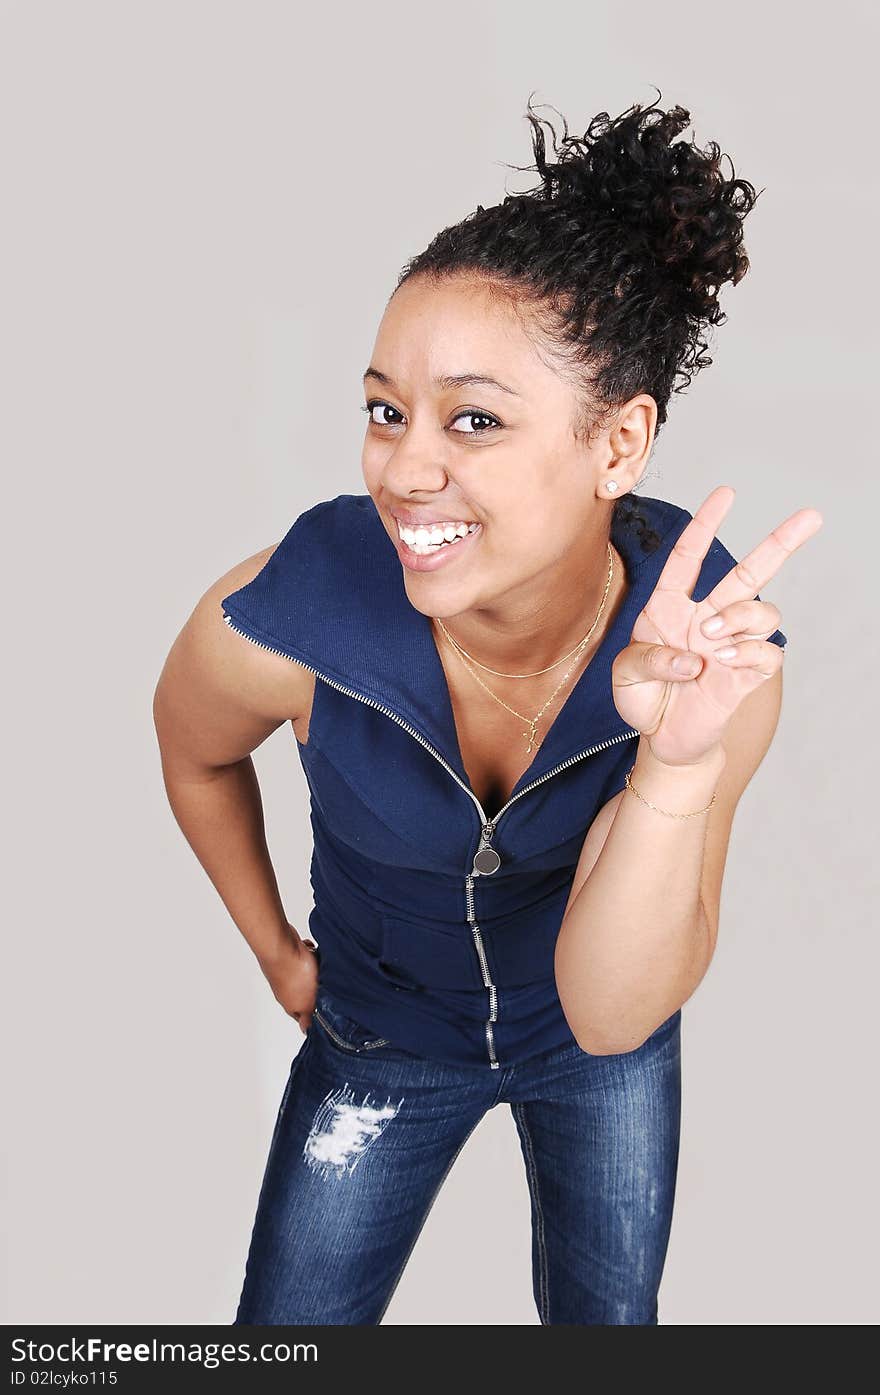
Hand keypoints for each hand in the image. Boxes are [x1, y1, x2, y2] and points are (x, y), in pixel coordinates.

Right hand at [259, 924, 319, 1031]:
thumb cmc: (293, 974)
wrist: (280, 945)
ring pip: (309, 974)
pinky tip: (311, 951)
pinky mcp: (290, 957)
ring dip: (317, 969)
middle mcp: (287, 991)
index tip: (329, 1011)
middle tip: (328, 983)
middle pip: (309, 993)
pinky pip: (306, 957)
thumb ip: (309, 1017)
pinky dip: (310, 954)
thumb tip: (306, 1030)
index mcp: (291, 1005)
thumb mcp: (307, 1002)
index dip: (317, 1015)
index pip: (304, 1017)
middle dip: (320, 987)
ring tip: (320, 965)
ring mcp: (288, 973)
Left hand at [610, 485, 822, 767]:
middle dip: (781, 543)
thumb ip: (647, 660)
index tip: (726, 494)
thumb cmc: (642, 700)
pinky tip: (725, 664)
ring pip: (762, 610)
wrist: (663, 741)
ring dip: (740, 617)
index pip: (689, 557)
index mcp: (670, 607)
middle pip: (751, 573)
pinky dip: (748, 653)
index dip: (705, 525)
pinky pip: (767, 652)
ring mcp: (730, 644)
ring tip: (712, 638)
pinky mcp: (747, 674)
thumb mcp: (624, 677)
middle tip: (812, 517)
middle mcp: (705, 618)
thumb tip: (692, 656)